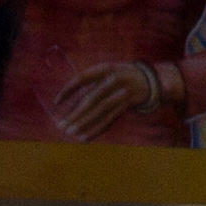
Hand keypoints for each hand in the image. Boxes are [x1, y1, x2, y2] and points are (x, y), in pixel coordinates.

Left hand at [51, 58, 168, 137]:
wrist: (148, 80)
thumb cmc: (120, 76)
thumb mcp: (107, 72)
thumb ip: (92, 84)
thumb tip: (70, 102)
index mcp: (105, 68)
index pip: (82, 78)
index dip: (68, 90)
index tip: (56, 102)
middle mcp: (114, 79)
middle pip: (91, 99)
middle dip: (75, 114)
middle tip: (61, 125)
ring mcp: (122, 93)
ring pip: (100, 111)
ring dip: (84, 123)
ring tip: (70, 132)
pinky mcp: (126, 105)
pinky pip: (109, 119)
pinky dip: (96, 129)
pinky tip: (85, 137)